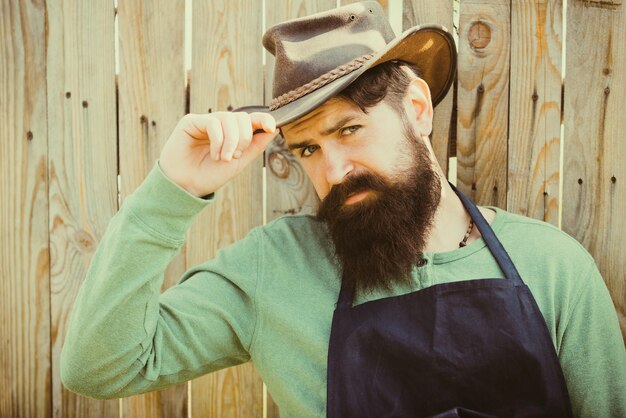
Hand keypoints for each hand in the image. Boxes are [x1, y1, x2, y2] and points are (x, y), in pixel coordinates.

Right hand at [159, 112, 278, 196]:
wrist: (187, 186)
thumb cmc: (210, 175)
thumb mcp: (239, 162)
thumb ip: (256, 146)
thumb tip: (275, 129)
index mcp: (233, 133)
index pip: (252, 119)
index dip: (264, 119)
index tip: (272, 127)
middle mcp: (221, 125)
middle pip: (242, 118)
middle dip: (243, 138)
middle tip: (234, 157)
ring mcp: (206, 121)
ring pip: (229, 118)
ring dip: (230, 141)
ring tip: (223, 158)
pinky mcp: (191, 121)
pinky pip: (213, 122)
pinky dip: (218, 140)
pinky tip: (214, 154)